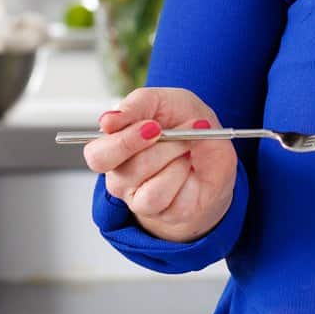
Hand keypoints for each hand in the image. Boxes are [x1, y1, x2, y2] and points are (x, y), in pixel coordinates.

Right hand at [82, 86, 237, 243]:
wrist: (217, 150)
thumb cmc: (185, 122)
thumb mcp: (166, 100)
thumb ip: (136, 105)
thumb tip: (107, 121)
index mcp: (113, 149)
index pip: (98, 155)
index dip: (122, 141)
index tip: (151, 125)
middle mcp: (121, 177)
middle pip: (117, 176)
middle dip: (142, 148)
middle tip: (162, 130)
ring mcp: (140, 199)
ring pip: (149, 188)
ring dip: (173, 157)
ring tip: (187, 145)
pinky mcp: (166, 213)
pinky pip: (171, 199)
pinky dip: (184, 174)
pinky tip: (189, 165)